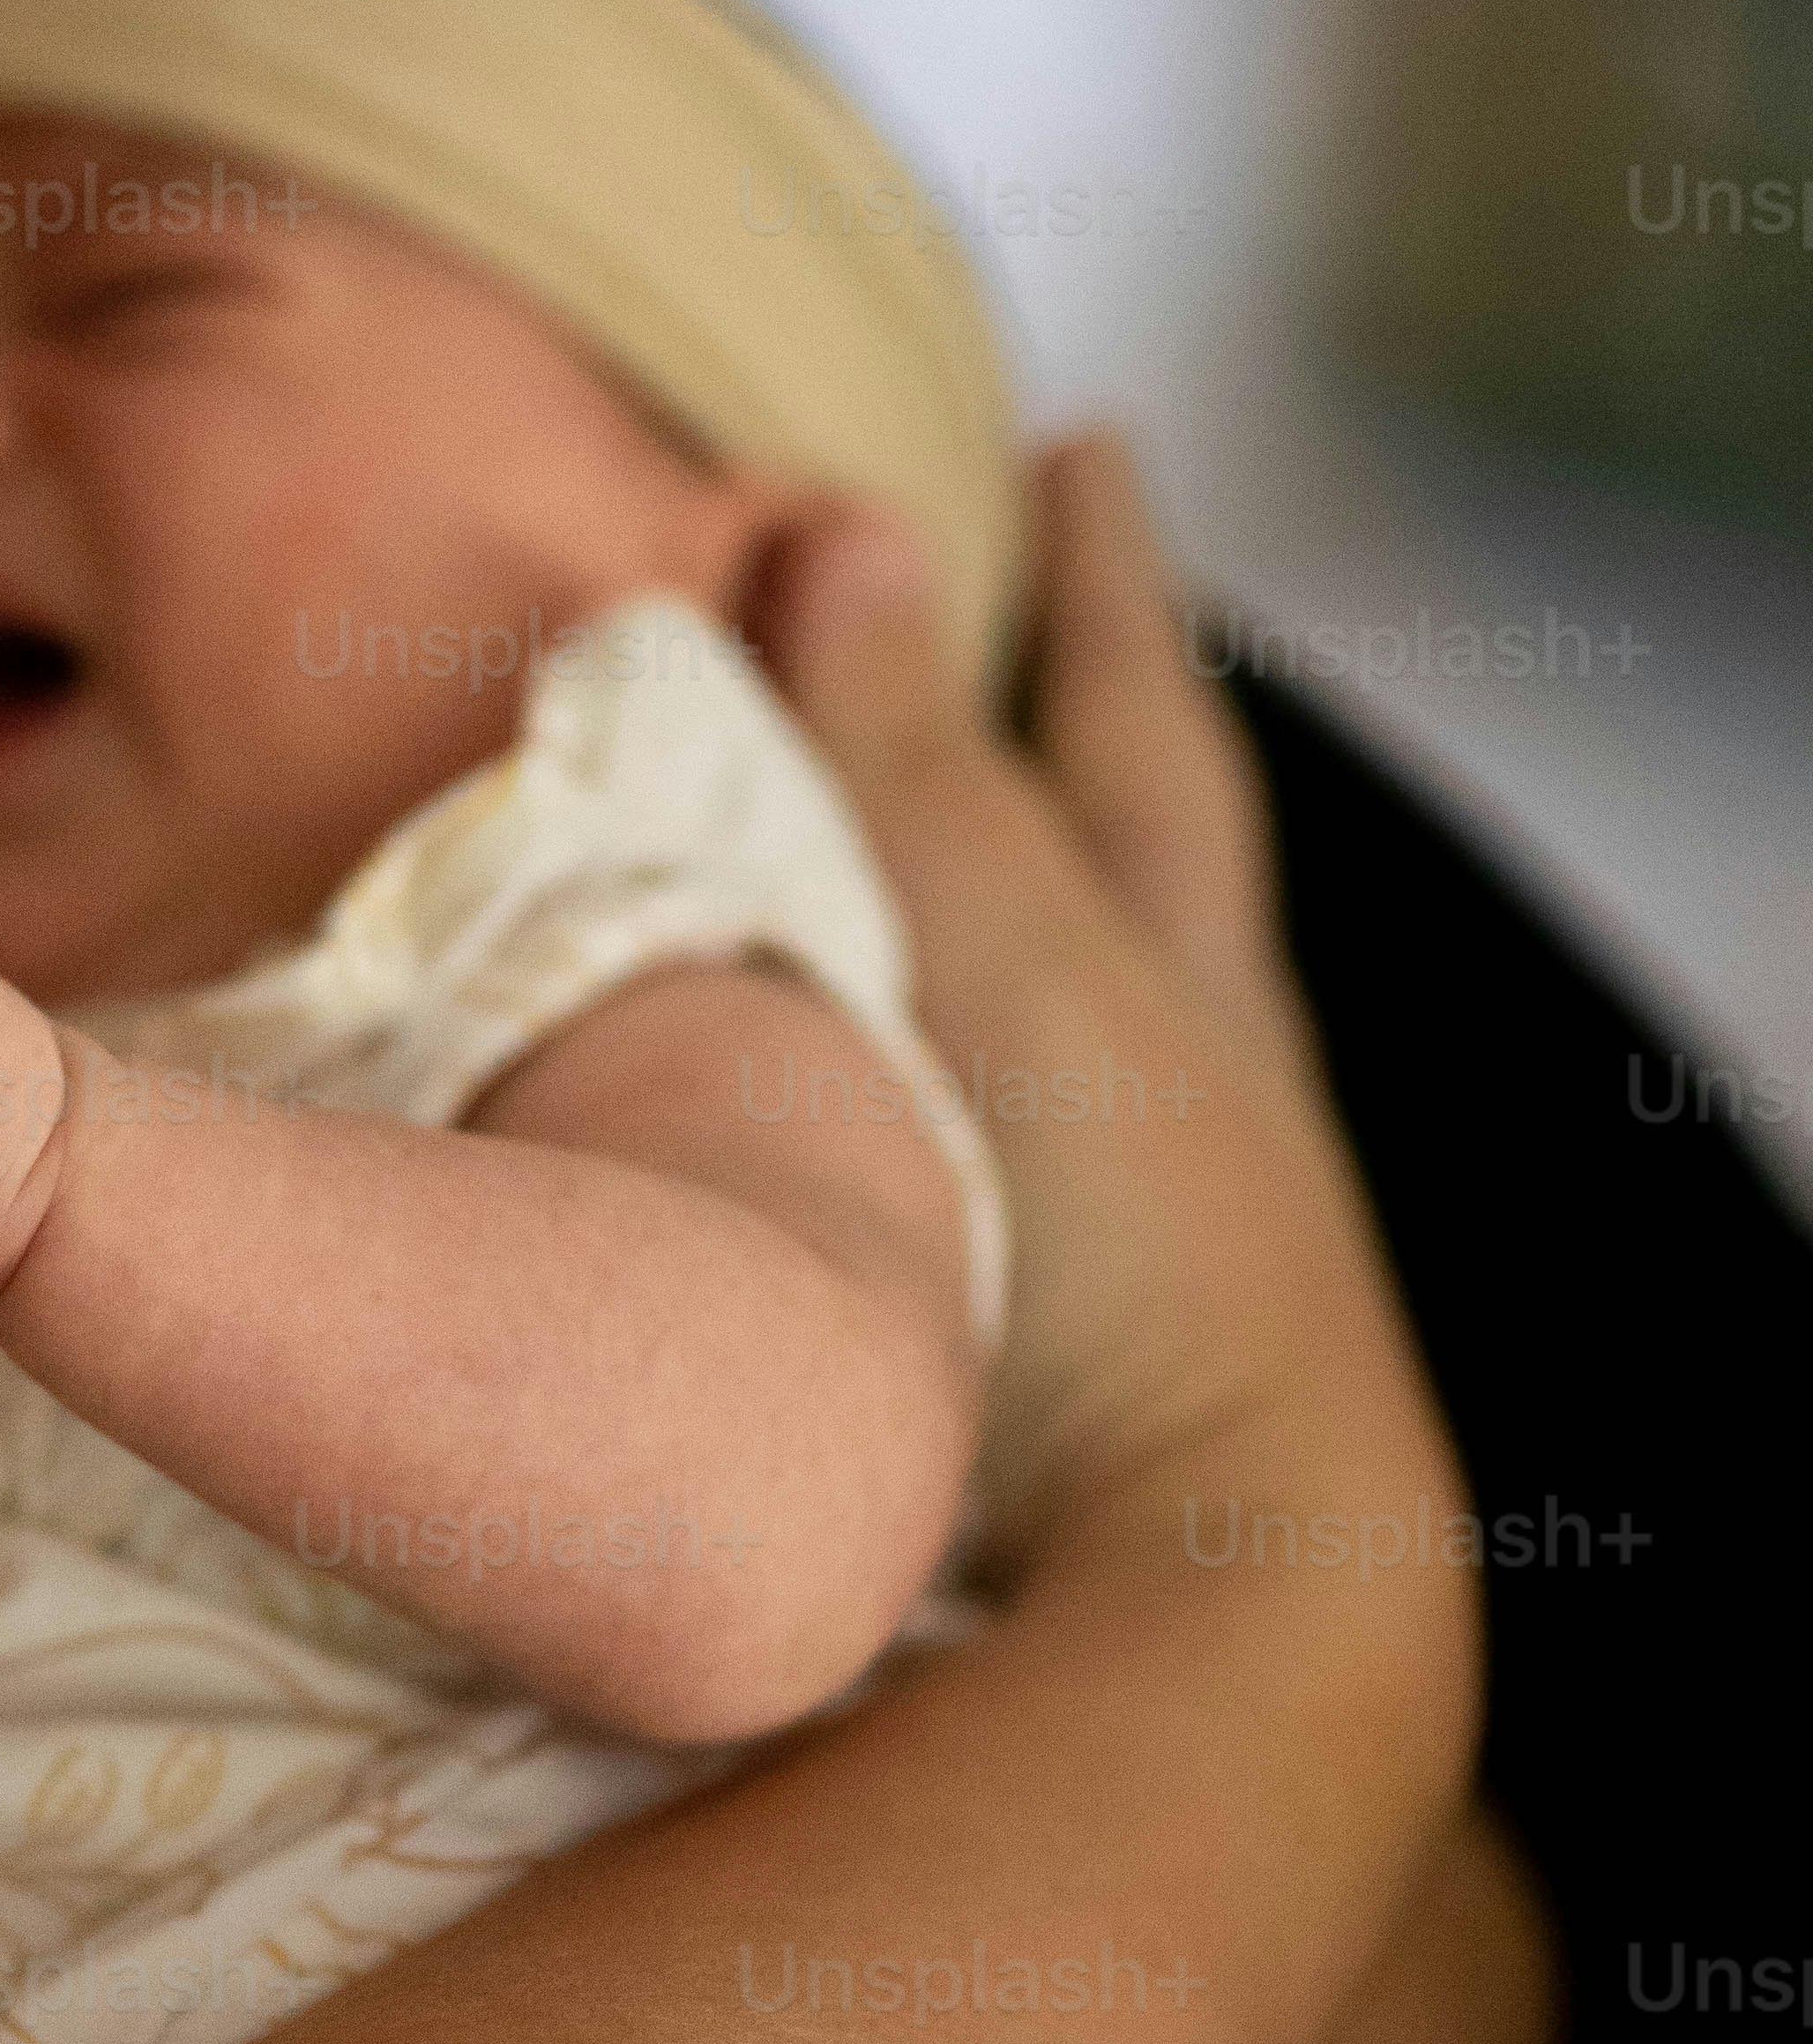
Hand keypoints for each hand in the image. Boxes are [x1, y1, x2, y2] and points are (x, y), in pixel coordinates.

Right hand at [755, 438, 1444, 1583]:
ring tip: (937, 869)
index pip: (1135, 722)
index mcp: (1183, 973)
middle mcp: (1200, 1094)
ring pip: (1102, 1028)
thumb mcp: (992, 964)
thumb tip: (844, 527)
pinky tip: (868, 1142)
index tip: (1082, 450)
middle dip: (1098, 738)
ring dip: (1026, 936)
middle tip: (1046, 620)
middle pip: (1161, 863)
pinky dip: (943, 1113)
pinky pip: (1010, 1178)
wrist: (1198, 1592)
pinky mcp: (1068, 1385)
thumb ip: (895, 769)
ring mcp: (1150, 1249)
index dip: (1100, 584)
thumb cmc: (1114, 1261)